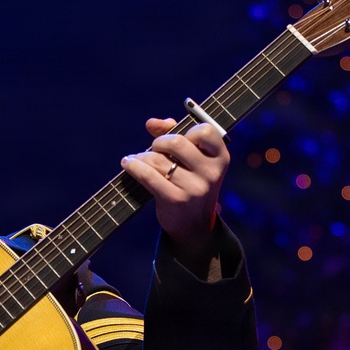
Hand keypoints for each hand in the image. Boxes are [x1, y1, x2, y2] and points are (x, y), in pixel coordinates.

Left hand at [121, 118, 229, 261]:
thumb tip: (152, 123)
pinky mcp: (175, 199)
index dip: (187, 131)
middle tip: (155, 149)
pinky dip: (134, 167)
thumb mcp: (193, 160)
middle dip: (160, 143)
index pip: (205, 131)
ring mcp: (194, 188)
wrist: (193, 226)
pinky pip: (148, 175)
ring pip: (158, 160)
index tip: (176, 139)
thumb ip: (175, 134)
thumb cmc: (191, 183)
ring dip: (143, 157)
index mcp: (220, 158)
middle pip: (177, 142)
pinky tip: (128, 164)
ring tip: (137, 160)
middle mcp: (211, 173)